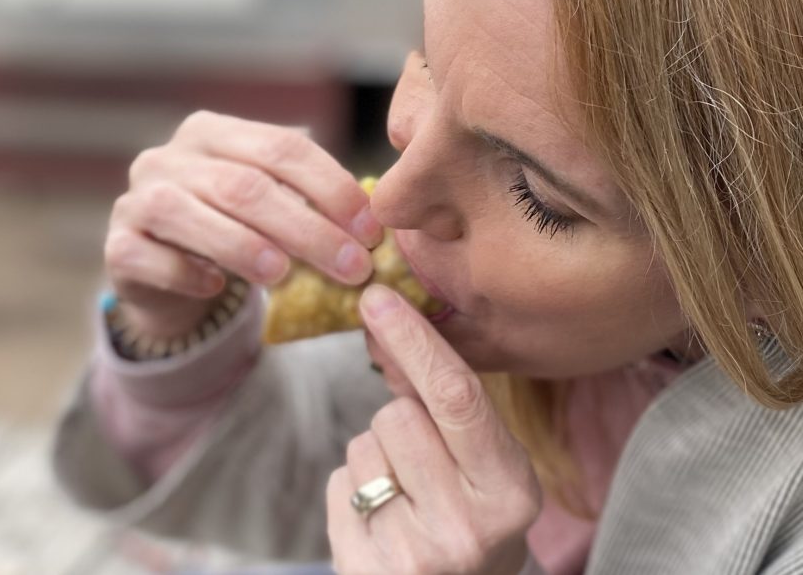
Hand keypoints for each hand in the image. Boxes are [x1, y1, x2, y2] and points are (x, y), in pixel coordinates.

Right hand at [104, 111, 383, 336]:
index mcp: (213, 133)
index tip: (371, 229)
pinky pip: (150, 257)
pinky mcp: (117, 246)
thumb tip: (374, 218)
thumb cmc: (228, 231)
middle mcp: (169, 157)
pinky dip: (186, 273)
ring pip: (189, 214)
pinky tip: (218, 288)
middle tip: (352, 266)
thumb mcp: (266, 205)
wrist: (161, 275)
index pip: (282, 148)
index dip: (332, 187)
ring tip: (286, 276)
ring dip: (243, 246)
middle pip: (244, 186)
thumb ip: (306, 199)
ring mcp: (136, 199)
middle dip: (306, 228)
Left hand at [327, 284, 540, 574]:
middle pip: (396, 416)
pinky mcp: (363, 570)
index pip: (456, 397)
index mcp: (510, 491)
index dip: (414, 340)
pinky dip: (351, 492)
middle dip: (399, 420)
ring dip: (374, 458)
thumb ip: (450, 408)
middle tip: (421, 460)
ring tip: (405, 496)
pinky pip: (337, 485)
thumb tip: (389, 323)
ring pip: (361, 447)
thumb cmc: (476, 519)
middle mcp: (466, 526)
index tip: (377, 298)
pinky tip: (382, 520)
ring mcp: (413, 554)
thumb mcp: (491, 468)